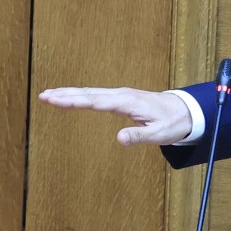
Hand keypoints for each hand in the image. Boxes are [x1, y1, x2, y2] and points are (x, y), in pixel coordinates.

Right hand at [39, 87, 192, 146]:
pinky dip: (81, 95)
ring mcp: (121, 95)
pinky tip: (70, 97)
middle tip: (43, 95)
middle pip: (89, 94)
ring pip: (91, 92)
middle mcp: (122, 95)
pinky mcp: (122, 98)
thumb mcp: (160, 134)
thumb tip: (119, 138)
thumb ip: (140, 136)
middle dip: (65, 94)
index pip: (95, 101)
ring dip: (70, 93)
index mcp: (128, 102)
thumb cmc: (174, 123)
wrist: (187, 111)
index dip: (73, 101)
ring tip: (49, 95)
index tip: (54, 99)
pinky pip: (97, 95)